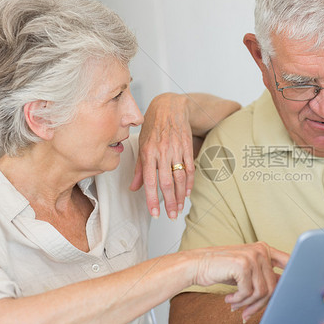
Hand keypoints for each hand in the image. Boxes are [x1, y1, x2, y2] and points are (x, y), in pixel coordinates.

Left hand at [130, 93, 195, 219]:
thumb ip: (138, 168)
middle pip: (166, 182)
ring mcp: (176, 150)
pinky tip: (187, 193)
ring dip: (180, 196)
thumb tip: (134, 188)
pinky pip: (189, 168)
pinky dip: (189, 182)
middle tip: (171, 216)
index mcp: (148, 152)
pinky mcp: (187, 147)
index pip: (149, 181)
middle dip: (169, 202)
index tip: (155, 213)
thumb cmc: (153, 126)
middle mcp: (162, 152)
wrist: (170, 107)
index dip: (152, 199)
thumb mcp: (141, 144)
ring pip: (179, 178)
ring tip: (179, 208)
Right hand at [190, 242, 288, 322]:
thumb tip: (283, 292)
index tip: (294, 292)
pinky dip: (238, 300)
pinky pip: (248, 292)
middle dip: (260, 304)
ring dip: (247, 304)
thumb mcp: (246, 271)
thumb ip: (263, 277)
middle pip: (273, 286)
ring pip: (261, 292)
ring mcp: (252, 256)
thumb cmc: (221, 269)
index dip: (294, 276)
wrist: (196, 264)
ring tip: (235, 305)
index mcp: (264, 249)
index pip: (288, 262)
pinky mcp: (243, 265)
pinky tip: (229, 299)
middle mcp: (261, 250)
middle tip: (247, 312)